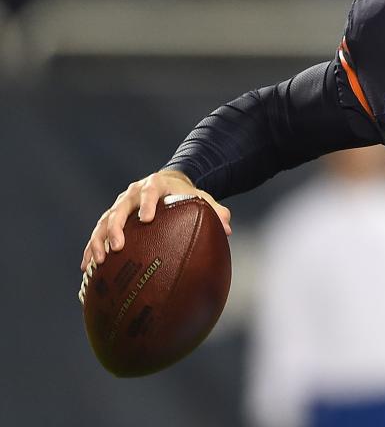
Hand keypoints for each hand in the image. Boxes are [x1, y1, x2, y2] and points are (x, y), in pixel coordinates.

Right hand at [80, 170, 231, 271]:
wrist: (167, 184)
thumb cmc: (186, 195)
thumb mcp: (201, 198)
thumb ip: (214, 210)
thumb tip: (227, 228)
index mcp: (155, 185)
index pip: (150, 191)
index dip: (147, 203)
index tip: (146, 219)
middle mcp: (132, 194)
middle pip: (120, 208)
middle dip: (116, 227)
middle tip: (117, 247)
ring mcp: (119, 206)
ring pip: (103, 222)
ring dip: (99, 241)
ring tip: (98, 262)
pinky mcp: (110, 219)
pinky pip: (97, 234)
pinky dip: (91, 249)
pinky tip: (87, 269)